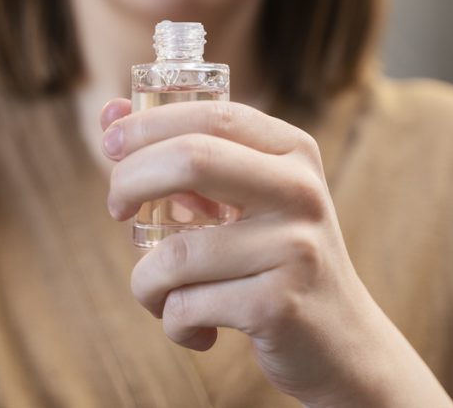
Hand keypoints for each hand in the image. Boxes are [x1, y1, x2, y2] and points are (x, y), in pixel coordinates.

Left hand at [100, 98, 380, 405]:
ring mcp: (294, 247)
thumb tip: (110, 111)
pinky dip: (173, 323)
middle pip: (192, 159)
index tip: (109, 147)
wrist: (343, 342)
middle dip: (130, 180)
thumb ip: (182, 153)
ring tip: (160, 295)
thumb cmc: (273, 259)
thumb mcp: (243, 197)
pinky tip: (198, 330)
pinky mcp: (279, 305)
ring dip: (146, 281)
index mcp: (292, 151)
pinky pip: (187, 307)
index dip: (148, 124)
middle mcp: (300, 190)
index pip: (212, 115)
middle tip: (116, 207)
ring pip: (175, 255)